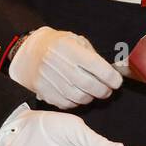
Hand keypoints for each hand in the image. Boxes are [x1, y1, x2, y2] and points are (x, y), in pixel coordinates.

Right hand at [7, 27, 122, 109]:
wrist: (28, 52)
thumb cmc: (58, 46)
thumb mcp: (76, 41)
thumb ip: (94, 56)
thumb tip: (116, 71)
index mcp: (67, 47)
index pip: (96, 66)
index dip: (111, 77)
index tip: (117, 81)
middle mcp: (56, 62)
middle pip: (89, 85)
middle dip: (104, 90)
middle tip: (108, 90)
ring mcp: (48, 78)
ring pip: (79, 97)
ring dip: (91, 98)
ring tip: (93, 92)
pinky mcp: (43, 91)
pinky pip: (66, 104)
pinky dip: (76, 102)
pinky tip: (78, 95)